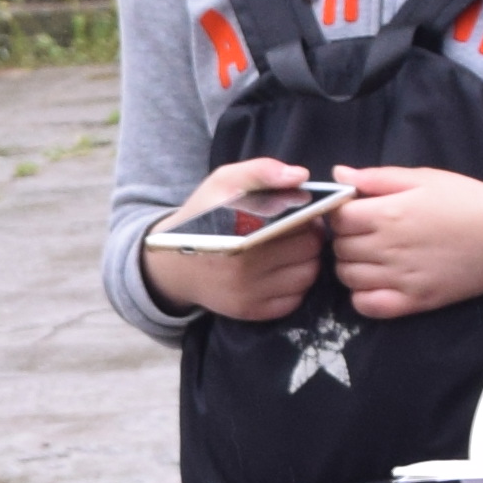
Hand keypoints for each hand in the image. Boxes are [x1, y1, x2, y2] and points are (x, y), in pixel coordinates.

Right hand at [138, 159, 328, 325]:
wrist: (172, 265)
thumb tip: (300, 176)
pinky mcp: (251, 312)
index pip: (301, 221)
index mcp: (240, 227)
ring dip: (306, 261)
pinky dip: (295, 285)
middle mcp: (244, 264)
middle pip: (310, 249)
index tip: (301, 211)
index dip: (308, 214)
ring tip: (290, 250)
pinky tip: (280, 271)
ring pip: (307, 275)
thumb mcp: (223, 182)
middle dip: (310, 237)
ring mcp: (248, 292)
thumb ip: (261, 171)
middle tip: (298, 231)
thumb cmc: (203, 217)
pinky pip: (295, 299)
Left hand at [328, 166, 482, 322]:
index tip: (355, 210)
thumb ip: (378, 177)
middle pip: (339, 247)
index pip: (337, 217)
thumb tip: (338, 173)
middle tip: (365, 232)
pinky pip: (366, 306)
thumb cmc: (468, 201)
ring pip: (347, 276)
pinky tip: (376, 281)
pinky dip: (362, 296)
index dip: (341, 212)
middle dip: (346, 238)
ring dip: (352, 265)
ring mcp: (400, 278)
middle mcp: (388, 248)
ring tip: (372, 254)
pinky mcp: (413, 302)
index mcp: (389, 213)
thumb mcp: (424, 177)